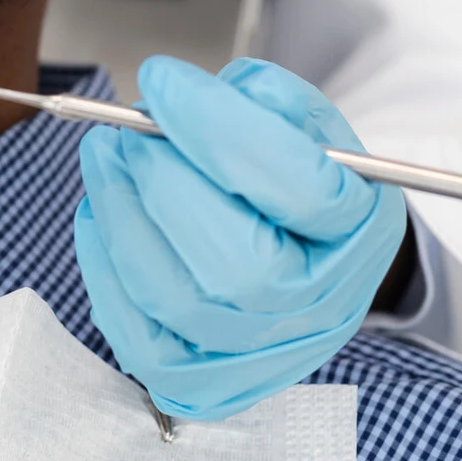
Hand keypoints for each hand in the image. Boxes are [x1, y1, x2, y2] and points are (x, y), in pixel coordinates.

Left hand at [74, 56, 406, 420]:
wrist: (298, 257)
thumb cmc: (298, 183)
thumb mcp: (307, 127)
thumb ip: (266, 102)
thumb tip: (191, 99)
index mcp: (361, 232)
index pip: (300, 188)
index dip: (218, 129)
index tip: (161, 80)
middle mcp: (321, 307)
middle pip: (239, 265)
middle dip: (165, 184)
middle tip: (125, 133)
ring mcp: (263, 354)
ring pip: (178, 302)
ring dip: (123, 219)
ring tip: (105, 160)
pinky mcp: (202, 380)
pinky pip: (138, 338)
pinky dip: (104, 270)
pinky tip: (100, 216)